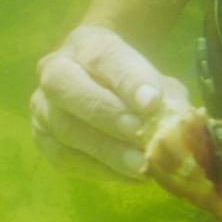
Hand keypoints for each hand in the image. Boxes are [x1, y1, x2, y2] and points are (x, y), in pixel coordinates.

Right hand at [30, 24, 189, 178]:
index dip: (128, 81)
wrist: (98, 85)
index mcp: (86, 44)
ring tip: (141, 165)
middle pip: (66, 88)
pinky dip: (99, 170)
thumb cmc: (131, 83)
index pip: (104, 57)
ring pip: (64, 128)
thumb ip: (167, 98)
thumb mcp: (154, 80)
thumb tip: (179, 126)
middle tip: (140, 133)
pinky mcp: (42, 139)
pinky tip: (129, 177)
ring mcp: (42, 107)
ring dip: (105, 150)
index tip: (152, 102)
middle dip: (105, 113)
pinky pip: (64, 158)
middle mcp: (53, 70)